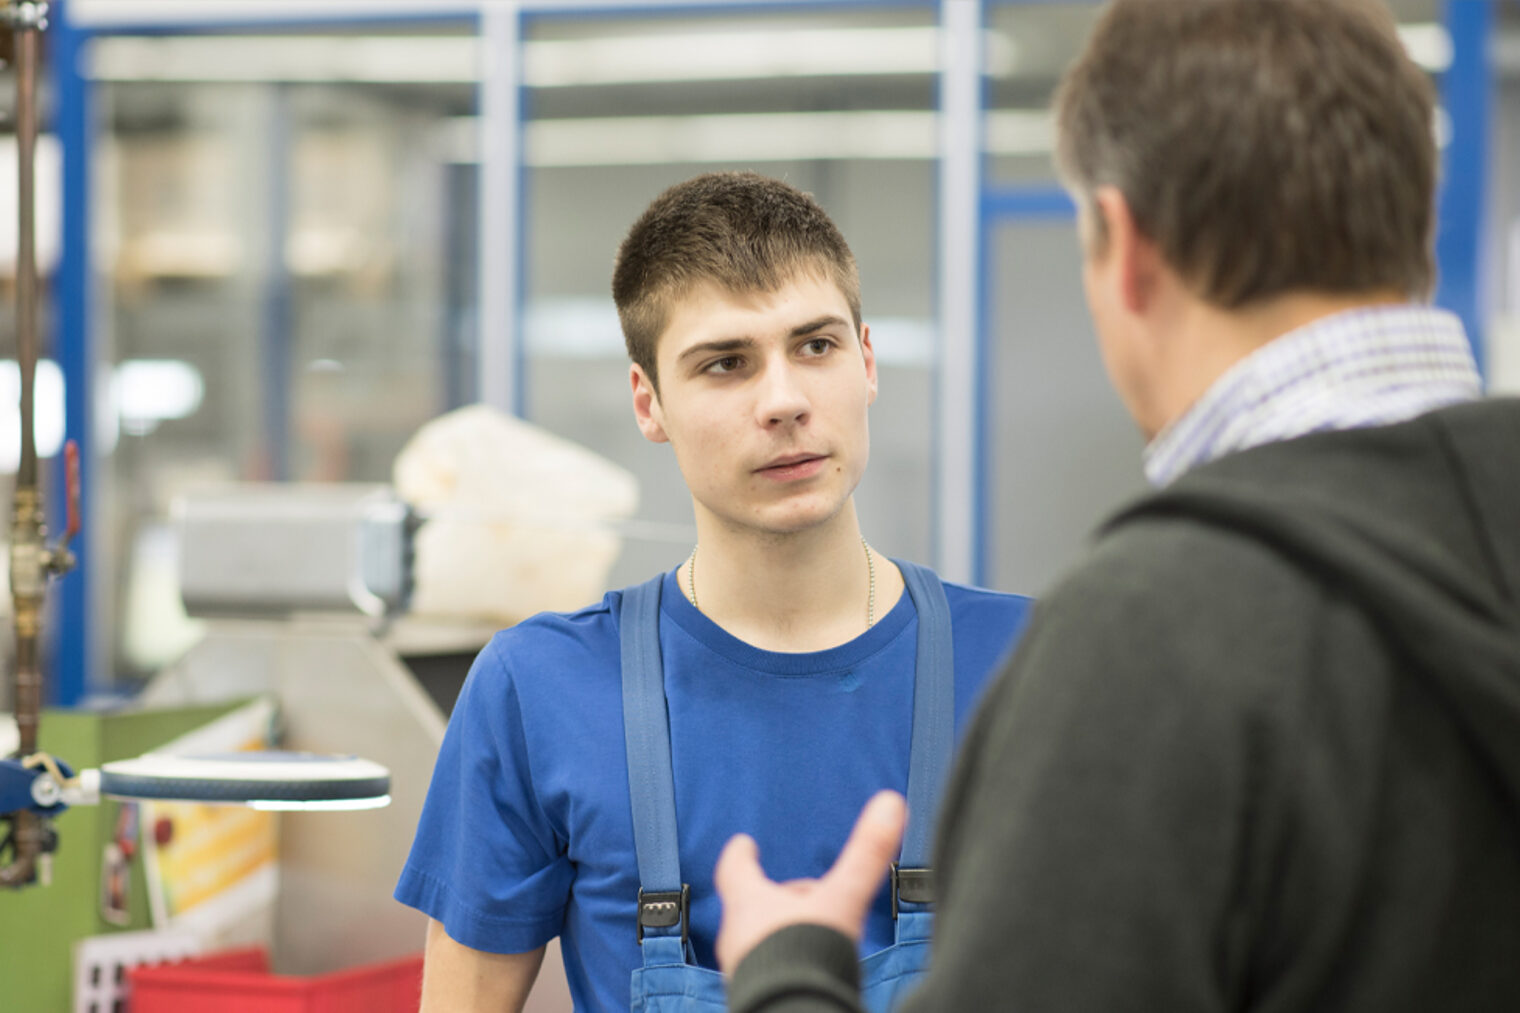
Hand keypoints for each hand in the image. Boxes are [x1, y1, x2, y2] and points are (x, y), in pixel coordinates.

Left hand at [714, 790, 908, 974]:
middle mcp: (737, 936)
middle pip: (751, 905)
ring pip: (757, 940)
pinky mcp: (755, 993)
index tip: (743, 843)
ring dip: (780, 932)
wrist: (793, 1012)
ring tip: (810, 933)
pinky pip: (766, 969)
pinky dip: (783, 960)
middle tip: (802, 894)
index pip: (735, 869)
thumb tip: (890, 802)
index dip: (741, 854)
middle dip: (775, 897)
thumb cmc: (805, 957)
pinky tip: (807, 967)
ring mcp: (742, 969)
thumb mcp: (841, 900)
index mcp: (749, 904)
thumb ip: (865, 856)